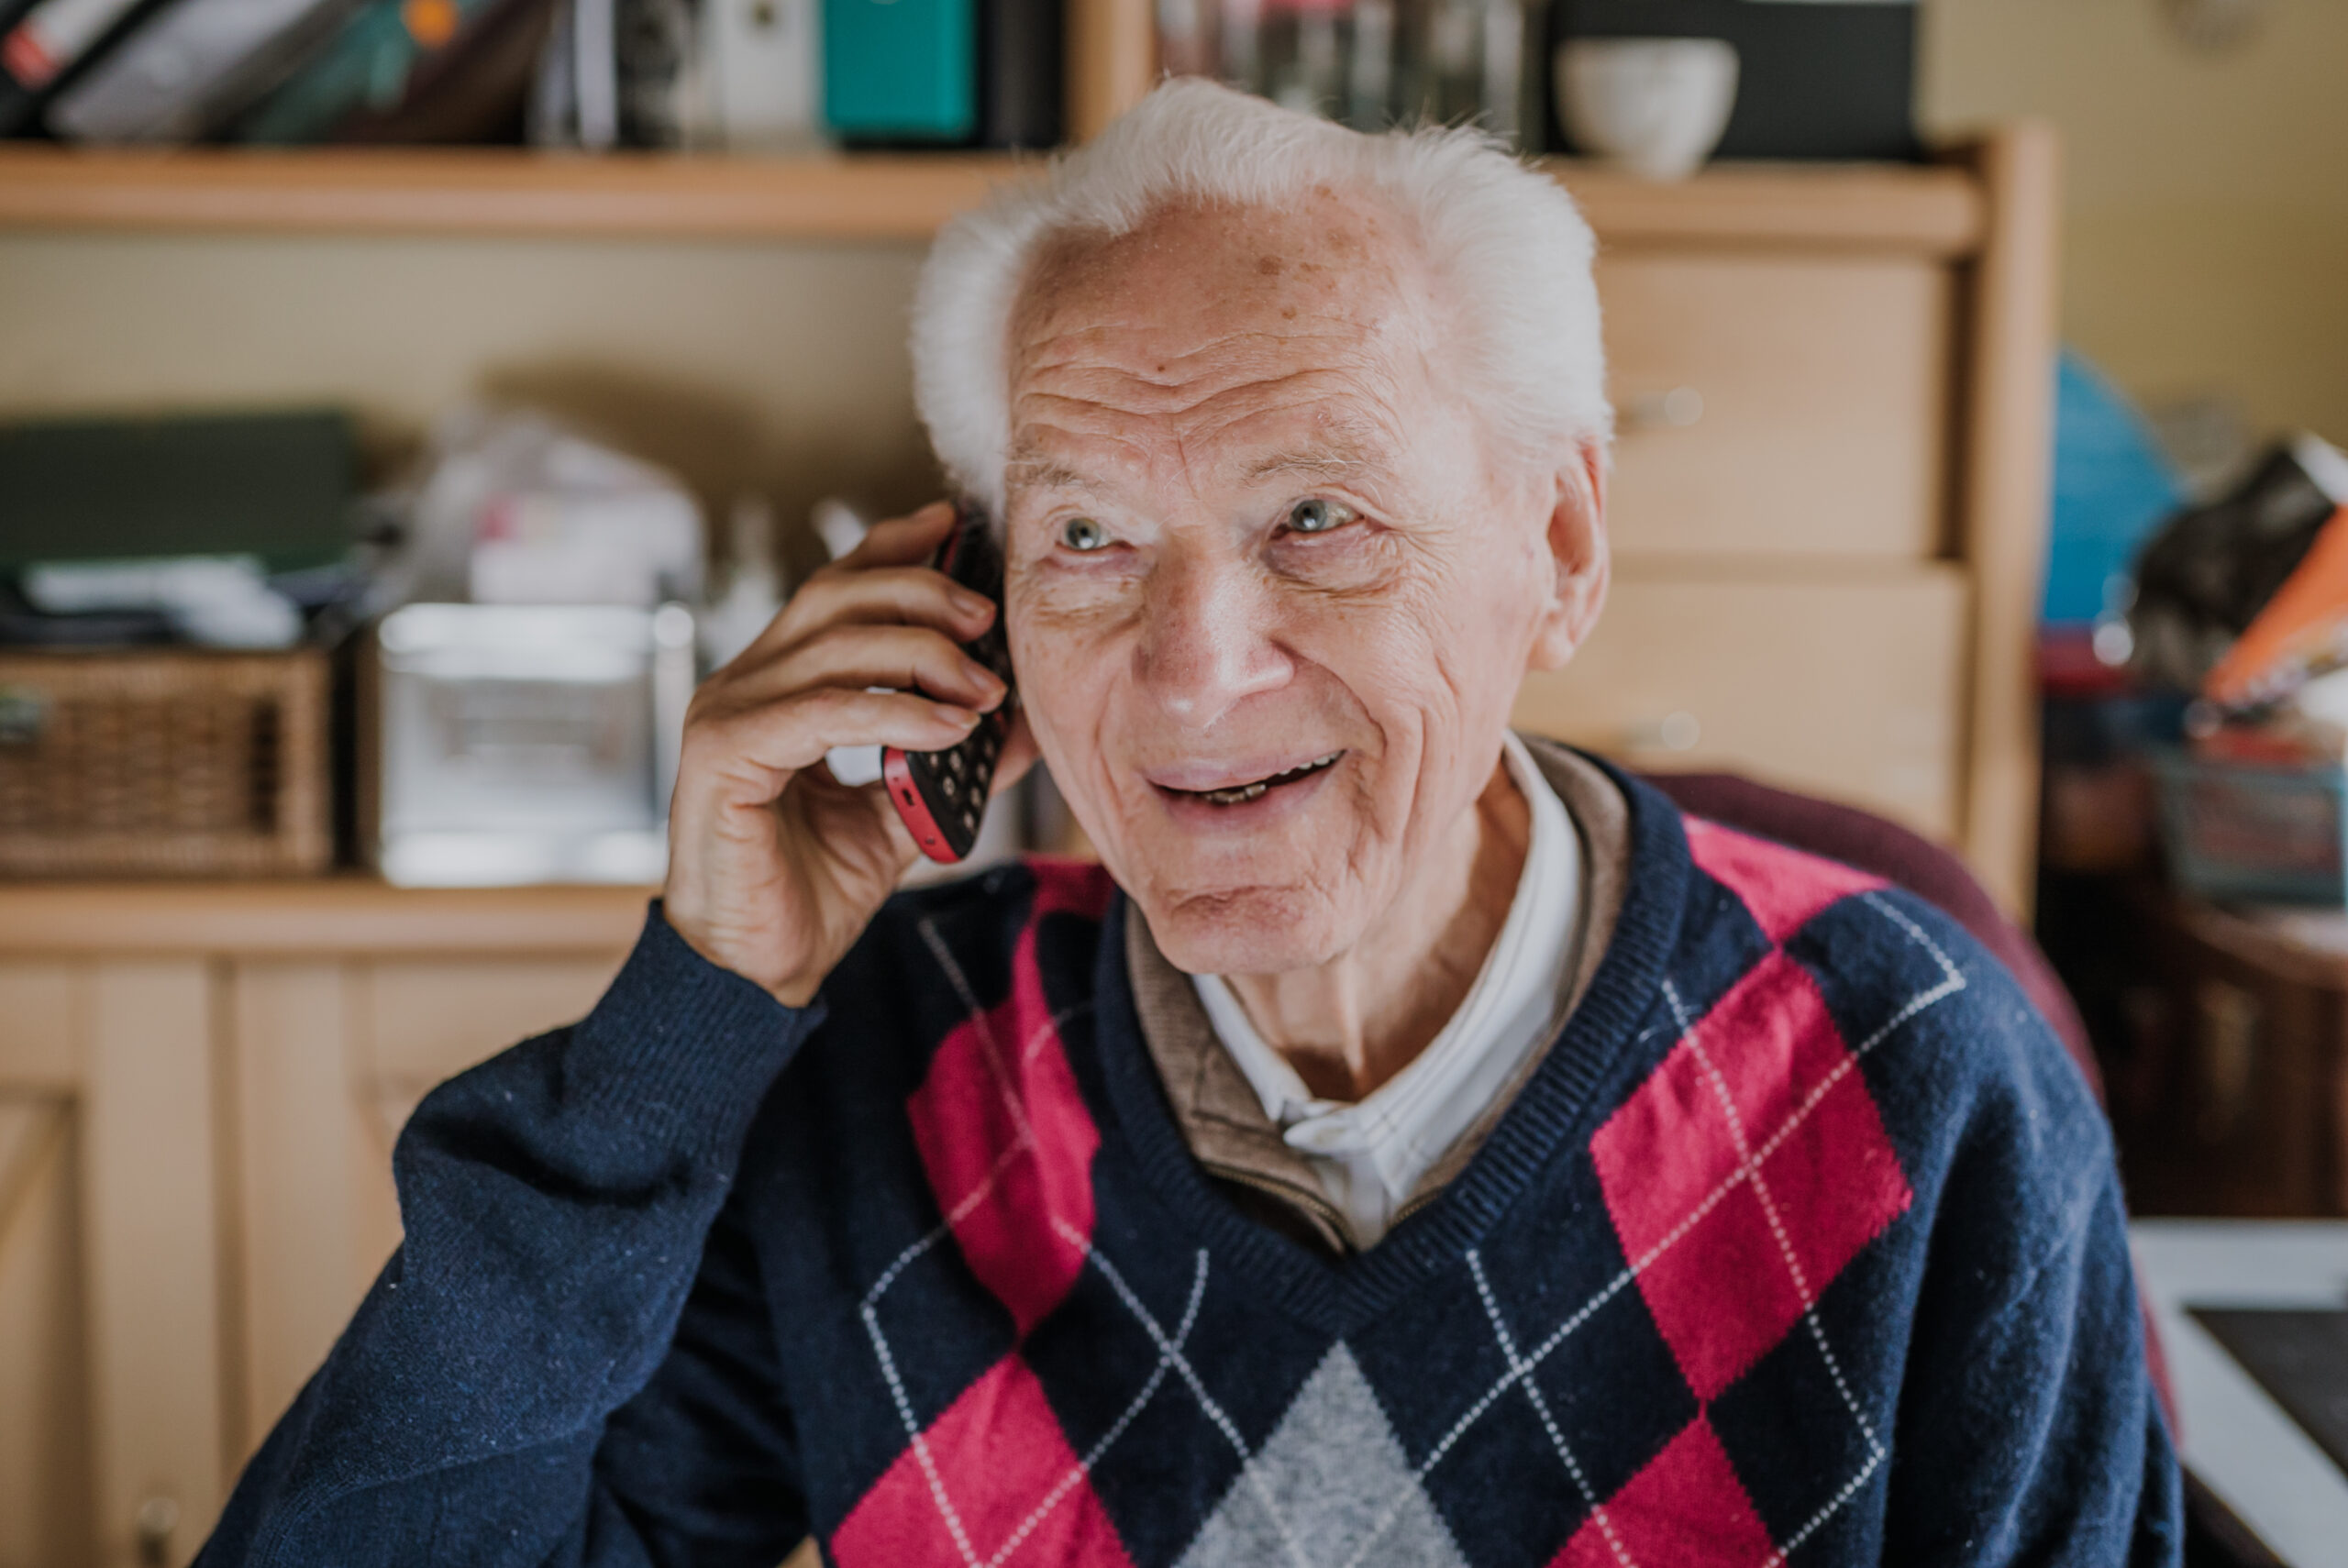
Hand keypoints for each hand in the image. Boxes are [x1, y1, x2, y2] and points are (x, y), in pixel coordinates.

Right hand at [663, 502, 1032, 1005]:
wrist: (756, 970)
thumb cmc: (808, 891)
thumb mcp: (899, 814)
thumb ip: (949, 763)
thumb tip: (1021, 724)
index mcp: (776, 686)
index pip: (833, 588)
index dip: (891, 548)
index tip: (953, 527)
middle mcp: (744, 686)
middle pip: (836, 597)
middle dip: (921, 592)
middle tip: (988, 617)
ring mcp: (726, 716)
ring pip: (834, 645)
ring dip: (923, 657)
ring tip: (985, 687)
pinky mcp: (726, 758)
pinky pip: (822, 711)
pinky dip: (895, 712)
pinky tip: (948, 727)